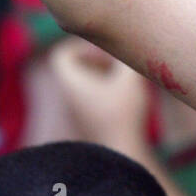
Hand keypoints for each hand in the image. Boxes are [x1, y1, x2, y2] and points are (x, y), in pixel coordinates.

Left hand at [48, 37, 149, 151]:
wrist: (123, 157)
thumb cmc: (123, 114)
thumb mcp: (130, 78)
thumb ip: (128, 55)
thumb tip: (134, 38)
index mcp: (70, 83)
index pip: (61, 56)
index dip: (81, 48)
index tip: (104, 51)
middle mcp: (70, 98)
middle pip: (75, 70)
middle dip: (97, 62)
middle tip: (118, 62)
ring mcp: (81, 114)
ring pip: (87, 86)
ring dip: (106, 78)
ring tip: (128, 79)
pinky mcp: (94, 125)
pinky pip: (96, 102)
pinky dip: (110, 94)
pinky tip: (131, 98)